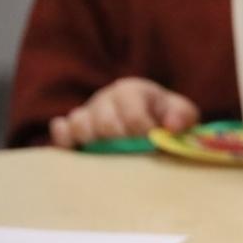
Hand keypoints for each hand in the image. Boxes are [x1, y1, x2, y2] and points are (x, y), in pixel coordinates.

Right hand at [49, 77, 198, 148]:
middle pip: (105, 124)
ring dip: (96, 143)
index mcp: (131, 90)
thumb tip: (171, 126)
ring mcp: (85, 112)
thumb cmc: (164, 116)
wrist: (147, 118)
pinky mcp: (70, 129)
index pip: (133, 115)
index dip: (145, 134)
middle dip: (123, 143)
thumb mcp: (181, 112)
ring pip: (79, 125)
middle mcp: (105, 98)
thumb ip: (183, 115)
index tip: (153, 143)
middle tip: (133, 152)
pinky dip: (65, 141)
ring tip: (112, 152)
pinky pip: (60, 131)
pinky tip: (80, 151)